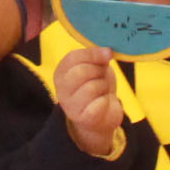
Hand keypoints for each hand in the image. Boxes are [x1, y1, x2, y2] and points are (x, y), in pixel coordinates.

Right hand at [55, 41, 125, 158]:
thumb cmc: (98, 88)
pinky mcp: (82, 118)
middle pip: (81, 72)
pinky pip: (99, 103)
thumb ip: (96, 58)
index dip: (92, 54)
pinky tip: (103, 103)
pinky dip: (106, 101)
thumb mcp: (95, 68)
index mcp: (61, 72)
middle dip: (99, 71)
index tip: (108, 53)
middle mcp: (61, 89)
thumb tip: (107, 52)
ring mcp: (70, 105)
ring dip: (104, 86)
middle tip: (103, 76)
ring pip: (92, 87)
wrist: (101, 117)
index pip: (72, 57)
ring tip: (103, 91)